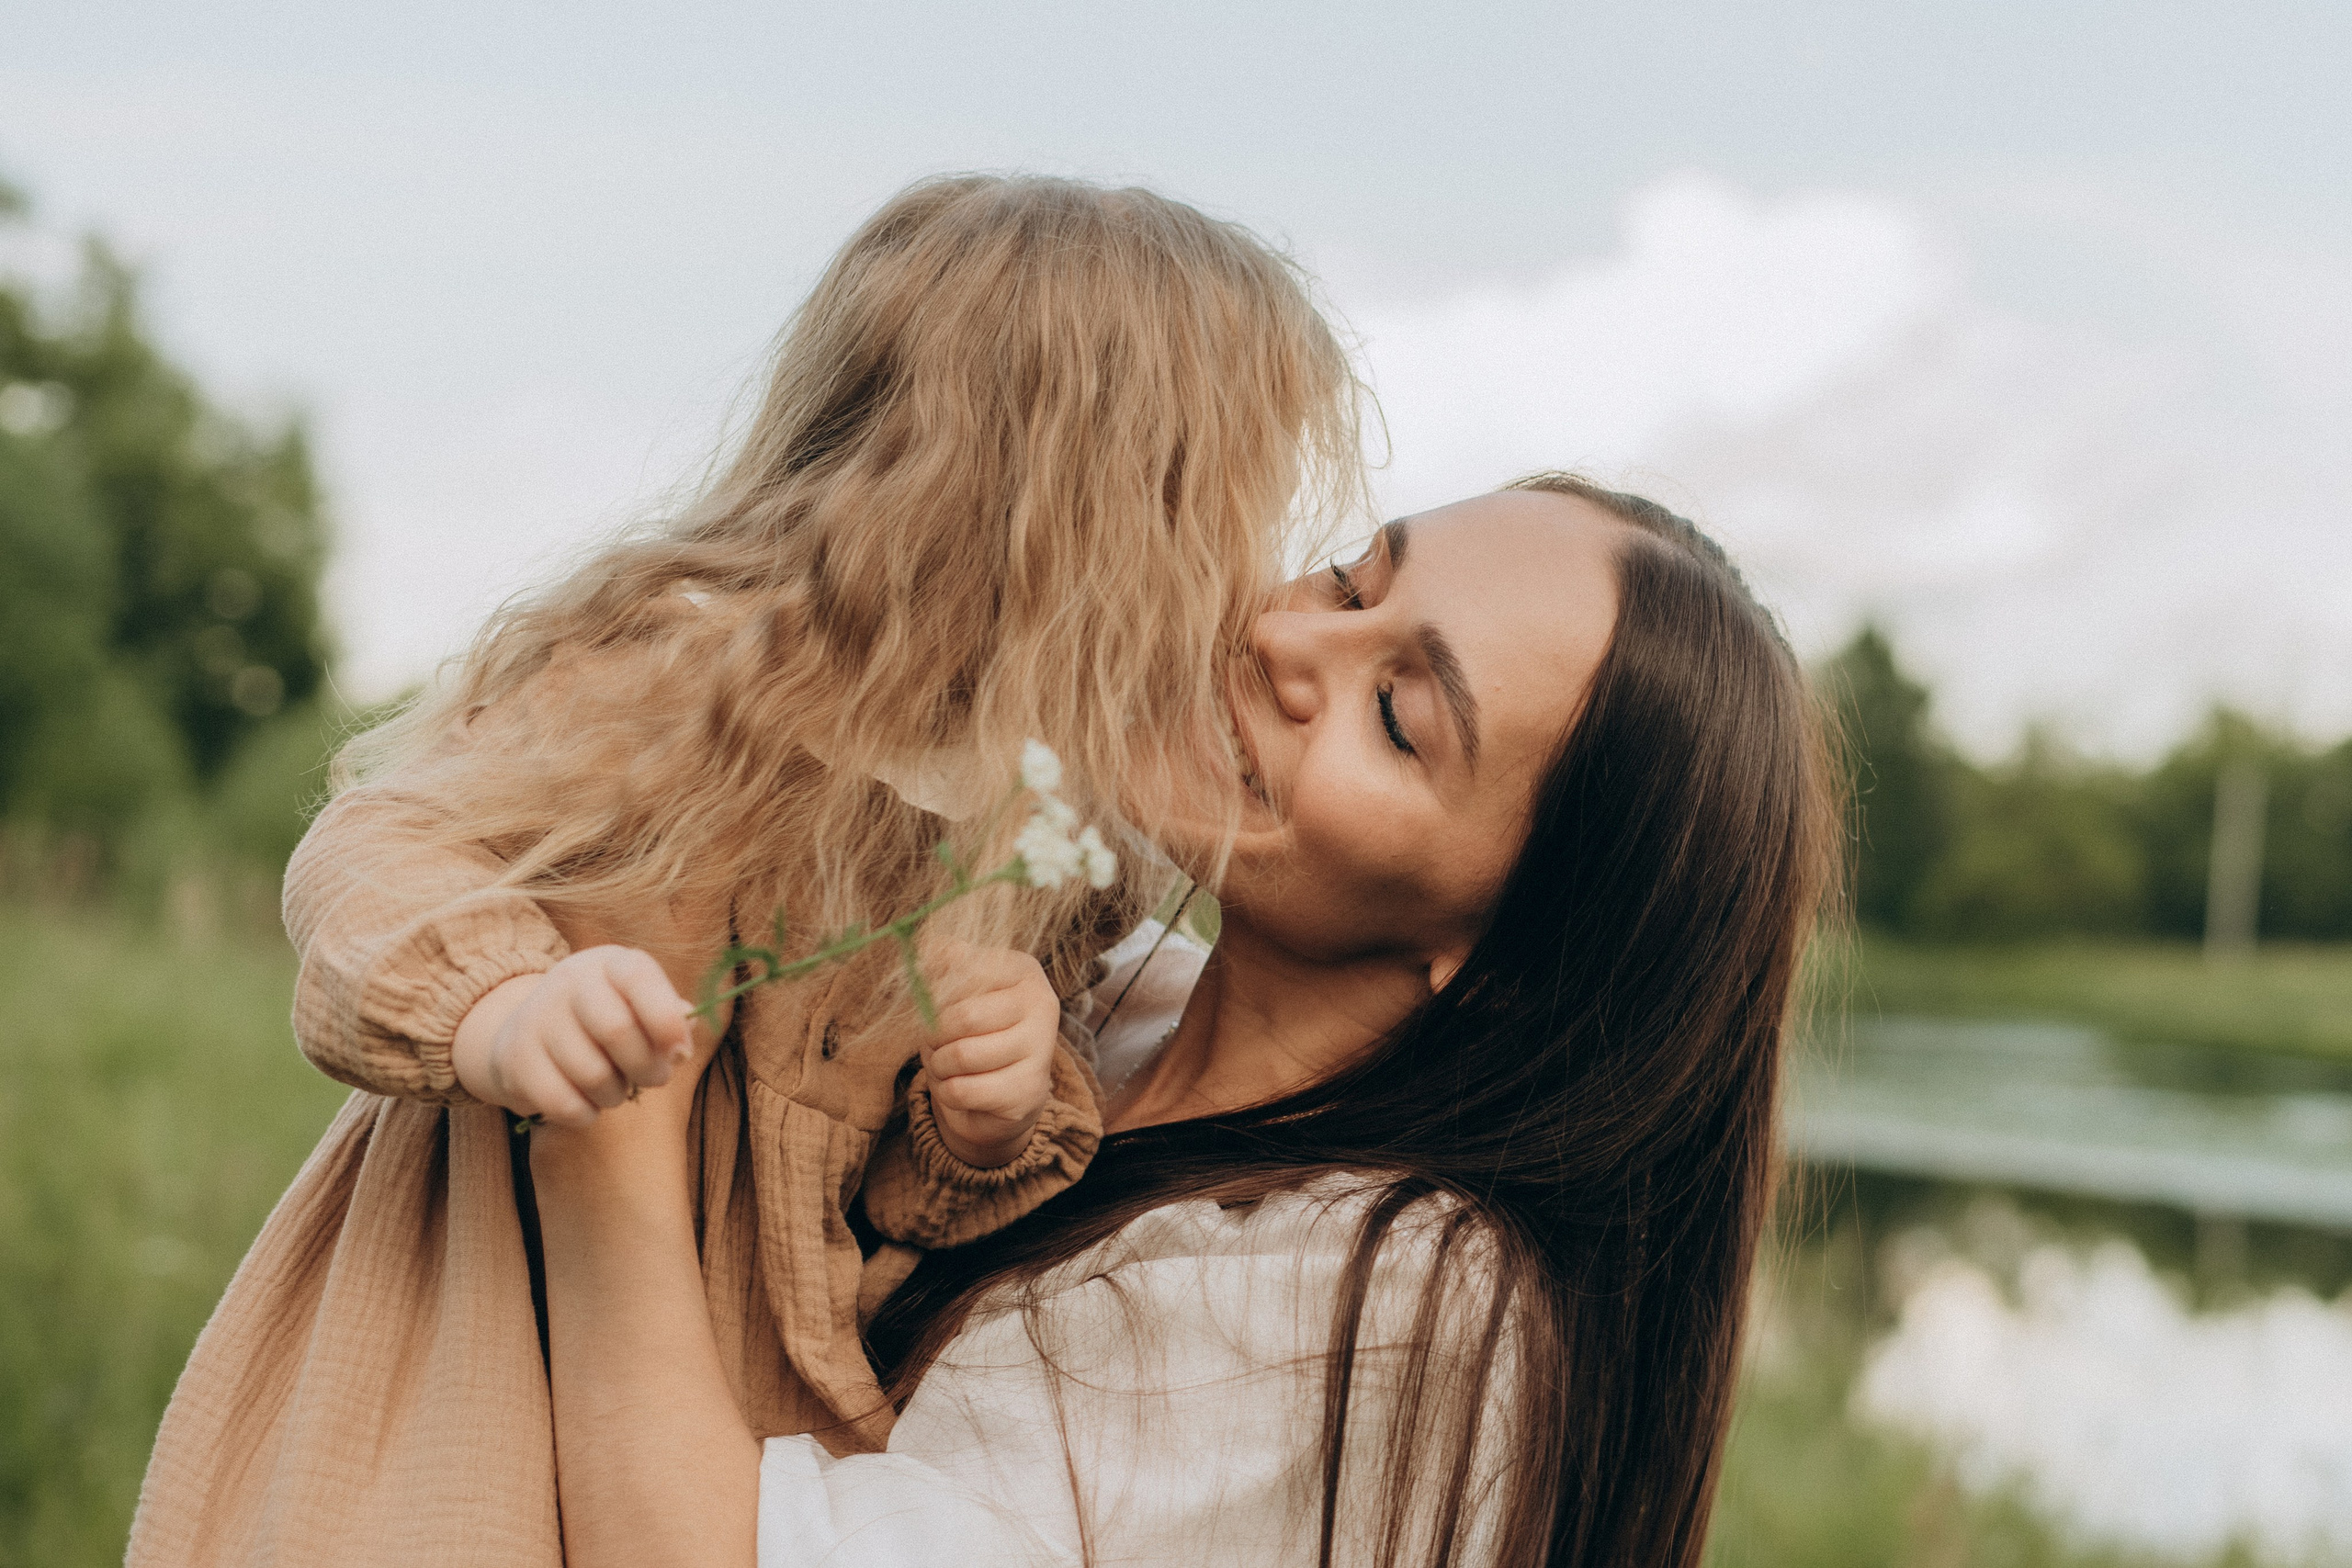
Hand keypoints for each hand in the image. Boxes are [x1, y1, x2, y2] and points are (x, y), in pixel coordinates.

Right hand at [453, 946, 696, 1127]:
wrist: (530, 1032)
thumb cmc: (605, 1022)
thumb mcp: (641, 1009)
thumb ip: (671, 1023)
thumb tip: (680, 1049)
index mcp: (609, 964)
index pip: (638, 977)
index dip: (665, 1018)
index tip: (679, 1052)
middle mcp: (568, 981)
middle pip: (616, 1029)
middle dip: (647, 1067)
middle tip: (653, 1078)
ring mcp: (536, 1017)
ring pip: (592, 1074)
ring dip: (615, 1094)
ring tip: (613, 1087)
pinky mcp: (513, 1058)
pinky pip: (562, 1103)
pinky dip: (585, 1113)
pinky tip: (585, 1102)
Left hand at [920, 941, 1060, 1168]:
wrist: (1004, 1090)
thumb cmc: (978, 1030)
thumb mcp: (962, 990)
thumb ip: (946, 963)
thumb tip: (925, 944)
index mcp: (1025, 971)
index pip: (966, 972)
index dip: (936, 993)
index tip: (931, 1004)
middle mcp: (1042, 1004)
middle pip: (964, 1017)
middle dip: (934, 1035)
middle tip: (934, 1042)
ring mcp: (1040, 1049)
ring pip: (962, 1056)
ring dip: (939, 1064)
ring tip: (945, 1064)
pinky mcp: (1028, 1090)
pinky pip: (963, 1090)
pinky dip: (947, 1091)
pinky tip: (959, 1086)